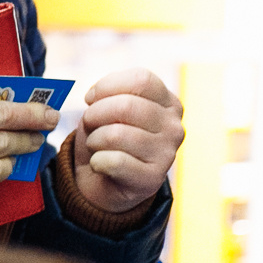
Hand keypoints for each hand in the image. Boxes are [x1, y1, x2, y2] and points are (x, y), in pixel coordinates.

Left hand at [71, 67, 182, 214]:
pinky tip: (99, 164)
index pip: (141, 80)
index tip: (91, 98)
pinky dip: (96, 161)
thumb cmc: (106, 140)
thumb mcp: (106, 111)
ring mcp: (167, 153)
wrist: (103, 183)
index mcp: (167, 102)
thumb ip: (107, 96)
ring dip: (94, 140)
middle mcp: (173, 126)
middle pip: (126, 105)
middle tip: (89, 124)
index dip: (107, 86)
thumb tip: (95, 95)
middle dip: (94, 113)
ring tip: (96, 146)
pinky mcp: (152, 178)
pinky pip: (114, 162)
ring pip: (116, 134)